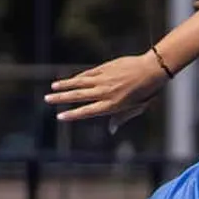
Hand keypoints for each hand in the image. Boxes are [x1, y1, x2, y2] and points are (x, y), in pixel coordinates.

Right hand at [46, 54, 169, 131]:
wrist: (152, 70)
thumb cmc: (147, 92)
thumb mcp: (137, 108)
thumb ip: (121, 118)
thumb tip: (111, 130)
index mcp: (112, 104)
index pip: (87, 111)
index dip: (73, 114)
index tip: (60, 116)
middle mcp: (105, 92)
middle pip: (78, 96)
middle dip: (61, 98)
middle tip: (47, 99)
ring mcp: (103, 79)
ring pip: (79, 82)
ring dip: (65, 85)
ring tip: (53, 87)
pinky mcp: (104, 68)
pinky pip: (87, 74)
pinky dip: (78, 77)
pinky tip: (70, 79)